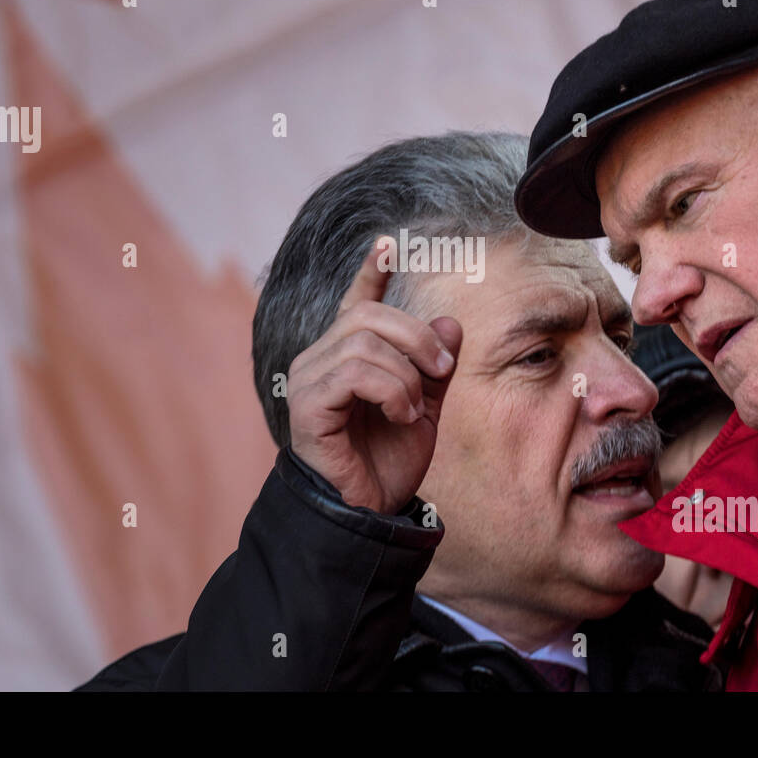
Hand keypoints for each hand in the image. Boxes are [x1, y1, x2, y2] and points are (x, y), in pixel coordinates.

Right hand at [286, 236, 461, 514]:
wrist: (370, 513)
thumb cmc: (388, 463)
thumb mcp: (425, 408)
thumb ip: (435, 368)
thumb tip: (449, 322)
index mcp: (346, 356)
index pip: (355, 304)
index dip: (370, 273)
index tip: (388, 243)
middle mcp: (320, 360)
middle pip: (370, 317)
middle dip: (418, 338)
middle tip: (444, 372)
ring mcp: (309, 380)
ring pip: (365, 343)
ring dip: (407, 375)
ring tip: (415, 409)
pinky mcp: (308, 405)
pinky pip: (355, 372)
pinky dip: (391, 389)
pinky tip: (402, 415)